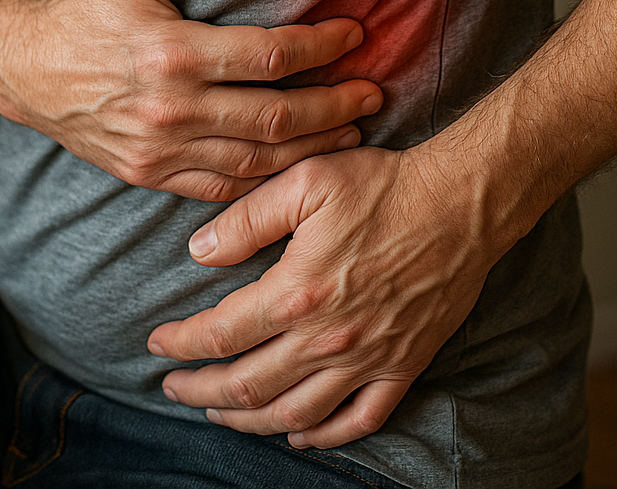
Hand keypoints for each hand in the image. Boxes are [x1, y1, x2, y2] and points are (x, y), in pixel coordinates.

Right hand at [0, 0, 382, 199]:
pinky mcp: (153, 177)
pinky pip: (224, 188)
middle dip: (335, 106)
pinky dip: (270, 182)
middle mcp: (171, 110)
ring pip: (258, 161)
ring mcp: (162, 151)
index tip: (355, 34)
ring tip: (356, 132)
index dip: (320, 47)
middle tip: (375, 92)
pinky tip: (301, 167)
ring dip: (314, 149)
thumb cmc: (81, 10)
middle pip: (276, 118)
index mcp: (170, 54)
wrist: (23, 72)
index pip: (268, 57)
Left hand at [148, 145, 496, 445]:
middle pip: (247, 384)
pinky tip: (297, 434)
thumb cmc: (383, 186)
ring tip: (218, 413)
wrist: (460, 204)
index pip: (221, 334)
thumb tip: (198, 251)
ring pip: (294, 413)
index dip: (181, 344)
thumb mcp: (305, 180)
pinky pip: (357, 420)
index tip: (157, 344)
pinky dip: (322, 436)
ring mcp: (367, 360)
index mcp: (297, 293)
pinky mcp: (402, 367)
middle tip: (172, 387)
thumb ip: (247, 218)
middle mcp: (328, 338)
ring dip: (248, 420)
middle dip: (200, 391)